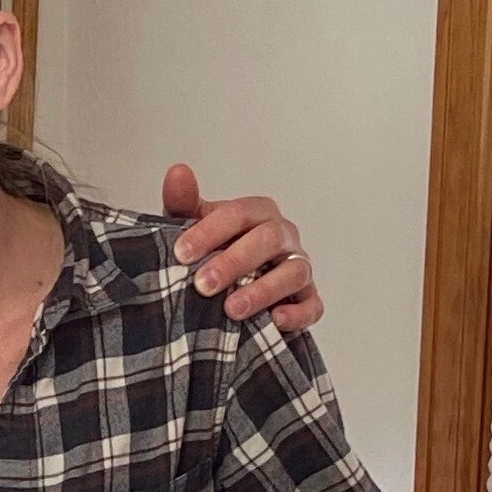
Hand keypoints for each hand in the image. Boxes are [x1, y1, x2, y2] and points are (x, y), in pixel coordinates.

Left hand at [163, 165, 322, 331]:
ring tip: (232, 310)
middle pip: (268, 240)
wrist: (227, 287)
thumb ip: (183, 203)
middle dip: (234, 262)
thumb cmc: (213, 252)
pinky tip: (274, 320)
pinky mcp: (307, 298)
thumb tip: (178, 171)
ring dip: (263, 291)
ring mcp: (298, 266)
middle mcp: (282, 235)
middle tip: (203, 285)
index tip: (181, 254)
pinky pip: (313, 305)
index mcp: (257, 213)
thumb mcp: (192, 228)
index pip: (237, 214)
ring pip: (294, 272)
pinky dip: (298, 314)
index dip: (209, 232)